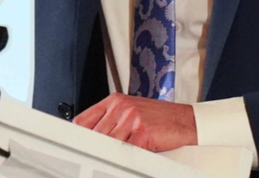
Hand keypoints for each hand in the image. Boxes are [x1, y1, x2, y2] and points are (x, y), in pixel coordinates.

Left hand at [73, 93, 196, 151]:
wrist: (185, 119)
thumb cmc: (158, 116)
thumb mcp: (130, 110)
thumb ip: (110, 119)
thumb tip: (91, 135)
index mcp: (114, 101)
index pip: (84, 119)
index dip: (77, 134)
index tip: (73, 144)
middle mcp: (121, 107)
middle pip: (95, 133)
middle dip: (94, 147)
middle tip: (91, 156)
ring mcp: (131, 118)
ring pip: (108, 143)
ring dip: (110, 153)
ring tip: (111, 158)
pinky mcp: (142, 132)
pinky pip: (126, 150)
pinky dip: (125, 156)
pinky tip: (129, 156)